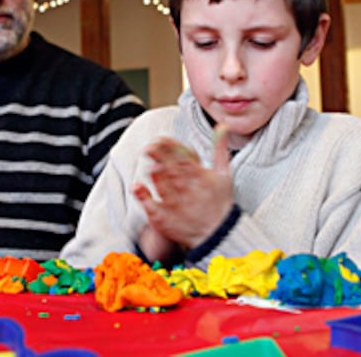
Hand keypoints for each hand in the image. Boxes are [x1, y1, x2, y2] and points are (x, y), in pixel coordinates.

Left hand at [133, 125, 234, 249]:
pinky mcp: (165, 217)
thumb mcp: (224, 173)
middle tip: (148, 148)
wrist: (218, 235)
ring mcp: (174, 203)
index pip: (181, 155)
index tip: (160, 139)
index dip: (168, 146)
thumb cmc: (220, 202)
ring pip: (159, 182)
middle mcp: (186, 188)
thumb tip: (222, 126)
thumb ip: (219, 148)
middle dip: (157, 155)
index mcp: (199, 175)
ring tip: (149, 165)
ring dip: (153, 172)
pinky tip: (136, 186)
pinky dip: (142, 194)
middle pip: (168, 167)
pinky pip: (150, 204)